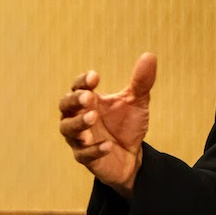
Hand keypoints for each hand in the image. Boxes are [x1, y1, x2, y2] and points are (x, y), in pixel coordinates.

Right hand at [58, 53, 155, 197]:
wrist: (133, 155)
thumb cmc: (127, 124)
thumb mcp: (137, 102)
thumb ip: (141, 82)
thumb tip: (149, 56)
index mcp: (89, 101)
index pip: (78, 87)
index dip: (83, 81)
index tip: (95, 77)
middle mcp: (79, 117)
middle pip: (65, 106)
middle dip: (74, 100)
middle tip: (88, 97)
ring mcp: (80, 139)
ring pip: (68, 129)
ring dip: (79, 123)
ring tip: (93, 117)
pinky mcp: (86, 158)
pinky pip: (84, 155)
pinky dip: (94, 149)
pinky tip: (107, 145)